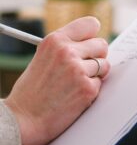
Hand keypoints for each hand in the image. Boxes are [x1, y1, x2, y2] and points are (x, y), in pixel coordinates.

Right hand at [5, 17, 110, 144]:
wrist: (23, 119)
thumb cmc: (31, 92)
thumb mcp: (42, 58)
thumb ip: (65, 49)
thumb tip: (90, 46)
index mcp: (55, 40)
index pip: (90, 25)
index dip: (92, 36)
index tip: (91, 43)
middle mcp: (67, 51)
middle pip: (102, 44)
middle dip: (97, 56)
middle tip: (85, 67)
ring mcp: (78, 70)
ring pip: (104, 65)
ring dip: (95, 75)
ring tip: (76, 84)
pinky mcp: (87, 88)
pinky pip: (100, 84)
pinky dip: (91, 90)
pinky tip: (75, 95)